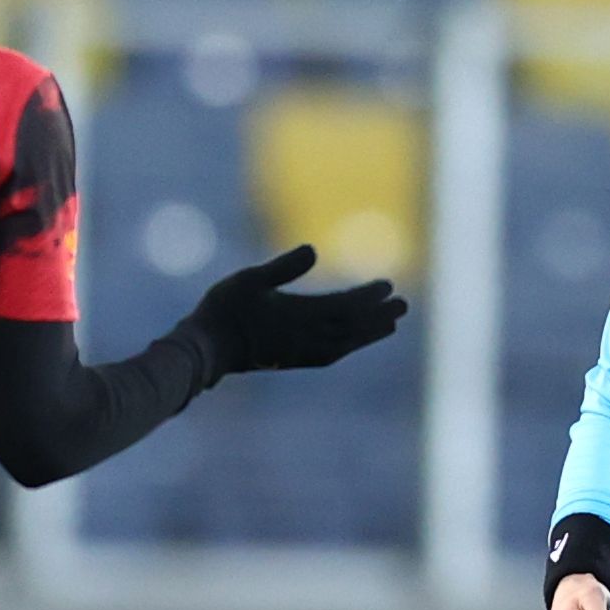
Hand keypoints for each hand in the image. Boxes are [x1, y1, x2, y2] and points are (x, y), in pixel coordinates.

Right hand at [183, 245, 407, 375]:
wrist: (207, 349)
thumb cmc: (224, 309)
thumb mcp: (249, 279)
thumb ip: (283, 267)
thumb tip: (314, 250)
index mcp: (299, 314)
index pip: (345, 305)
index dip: (368, 296)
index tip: (388, 285)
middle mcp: (307, 336)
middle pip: (353, 326)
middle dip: (379, 315)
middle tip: (403, 305)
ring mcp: (302, 351)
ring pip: (346, 343)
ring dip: (370, 332)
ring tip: (390, 323)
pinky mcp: (294, 360)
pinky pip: (331, 354)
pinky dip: (349, 346)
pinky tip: (353, 343)